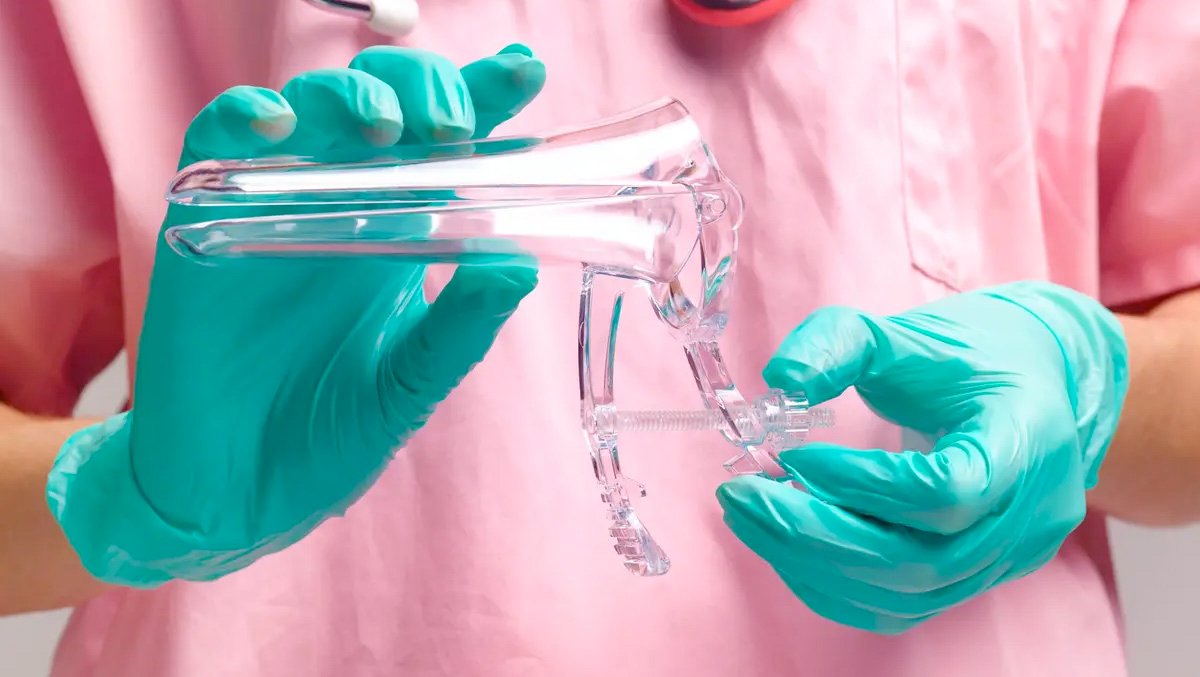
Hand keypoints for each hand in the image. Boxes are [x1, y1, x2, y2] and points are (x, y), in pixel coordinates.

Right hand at [47, 45, 546, 586]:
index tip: (525, 70)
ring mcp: (270, 212)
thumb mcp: (410, 385)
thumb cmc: (324, 438)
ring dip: (348, 98)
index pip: (445, 146)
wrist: (236, 498)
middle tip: (453, 126)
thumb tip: (519, 262)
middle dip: (423, 89)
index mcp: (399, 236)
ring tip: (385, 125)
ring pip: (306, 109)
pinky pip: (210, 149)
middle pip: (382, 105)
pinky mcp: (202, 230)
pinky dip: (238, 121)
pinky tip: (275, 124)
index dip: (482, 98)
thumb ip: (461, 327)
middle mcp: (339, 210)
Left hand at [717, 281, 1128, 632]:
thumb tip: (780, 379)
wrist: (1038, 385)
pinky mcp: (975, 580)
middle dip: (814, 534)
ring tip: (750, 516)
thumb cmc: (973, 355)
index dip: (861, 483)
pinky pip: (901, 606)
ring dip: (812, 563)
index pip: (946, 492)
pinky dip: (833, 584)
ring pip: (906, 596)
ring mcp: (1006, 560)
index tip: (794, 455)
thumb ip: (840, 343)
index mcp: (1024, 441)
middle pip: (919, 562)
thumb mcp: (908, 331)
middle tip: (740, 496)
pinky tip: (784, 544)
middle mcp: (1027, 517)